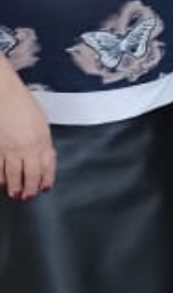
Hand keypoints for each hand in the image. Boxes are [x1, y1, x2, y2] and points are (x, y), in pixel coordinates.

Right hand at [0, 73, 53, 199]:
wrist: (4, 96)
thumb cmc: (23, 106)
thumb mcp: (41, 124)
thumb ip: (43, 142)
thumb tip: (43, 156)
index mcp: (42, 141)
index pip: (47, 166)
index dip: (46, 179)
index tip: (45, 187)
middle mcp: (27, 148)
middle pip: (30, 174)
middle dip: (30, 188)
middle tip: (28, 196)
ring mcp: (10, 150)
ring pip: (13, 175)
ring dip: (15, 187)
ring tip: (15, 193)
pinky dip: (0, 178)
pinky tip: (1, 183)